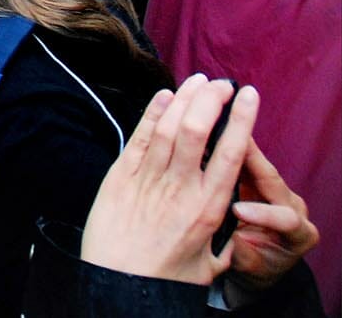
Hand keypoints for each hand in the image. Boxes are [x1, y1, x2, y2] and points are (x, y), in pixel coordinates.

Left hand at [81, 76, 253, 284]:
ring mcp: (148, 180)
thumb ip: (224, 242)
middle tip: (221, 83)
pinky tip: (165, 96)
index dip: (242, 119)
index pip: (231, 153)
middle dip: (211, 99)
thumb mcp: (208, 264)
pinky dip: (152, 113)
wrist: (117, 284)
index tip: (249, 96)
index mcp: (208, 208)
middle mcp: (180, 188)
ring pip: (169, 127)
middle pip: (198, 130)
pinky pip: (139, 137)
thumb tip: (235, 231)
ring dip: (184, 98)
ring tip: (197, 81)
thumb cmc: (164, 277)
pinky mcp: (120, 177)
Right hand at [225, 138, 319, 294]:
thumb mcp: (250, 268)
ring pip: (257, 165)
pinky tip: (209, 135)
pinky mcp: (258, 180)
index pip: (286, 220)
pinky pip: (244, 161)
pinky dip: (226, 148)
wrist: (261, 260)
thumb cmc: (257, 267)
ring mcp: (276, 191)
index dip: (264, 214)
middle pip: (272, 181)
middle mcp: (292, 206)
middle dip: (250, 161)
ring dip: (234, 146)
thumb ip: (238, 251)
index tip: (237, 211)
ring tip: (213, 130)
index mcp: (299, 234)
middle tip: (227, 141)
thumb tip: (215, 233)